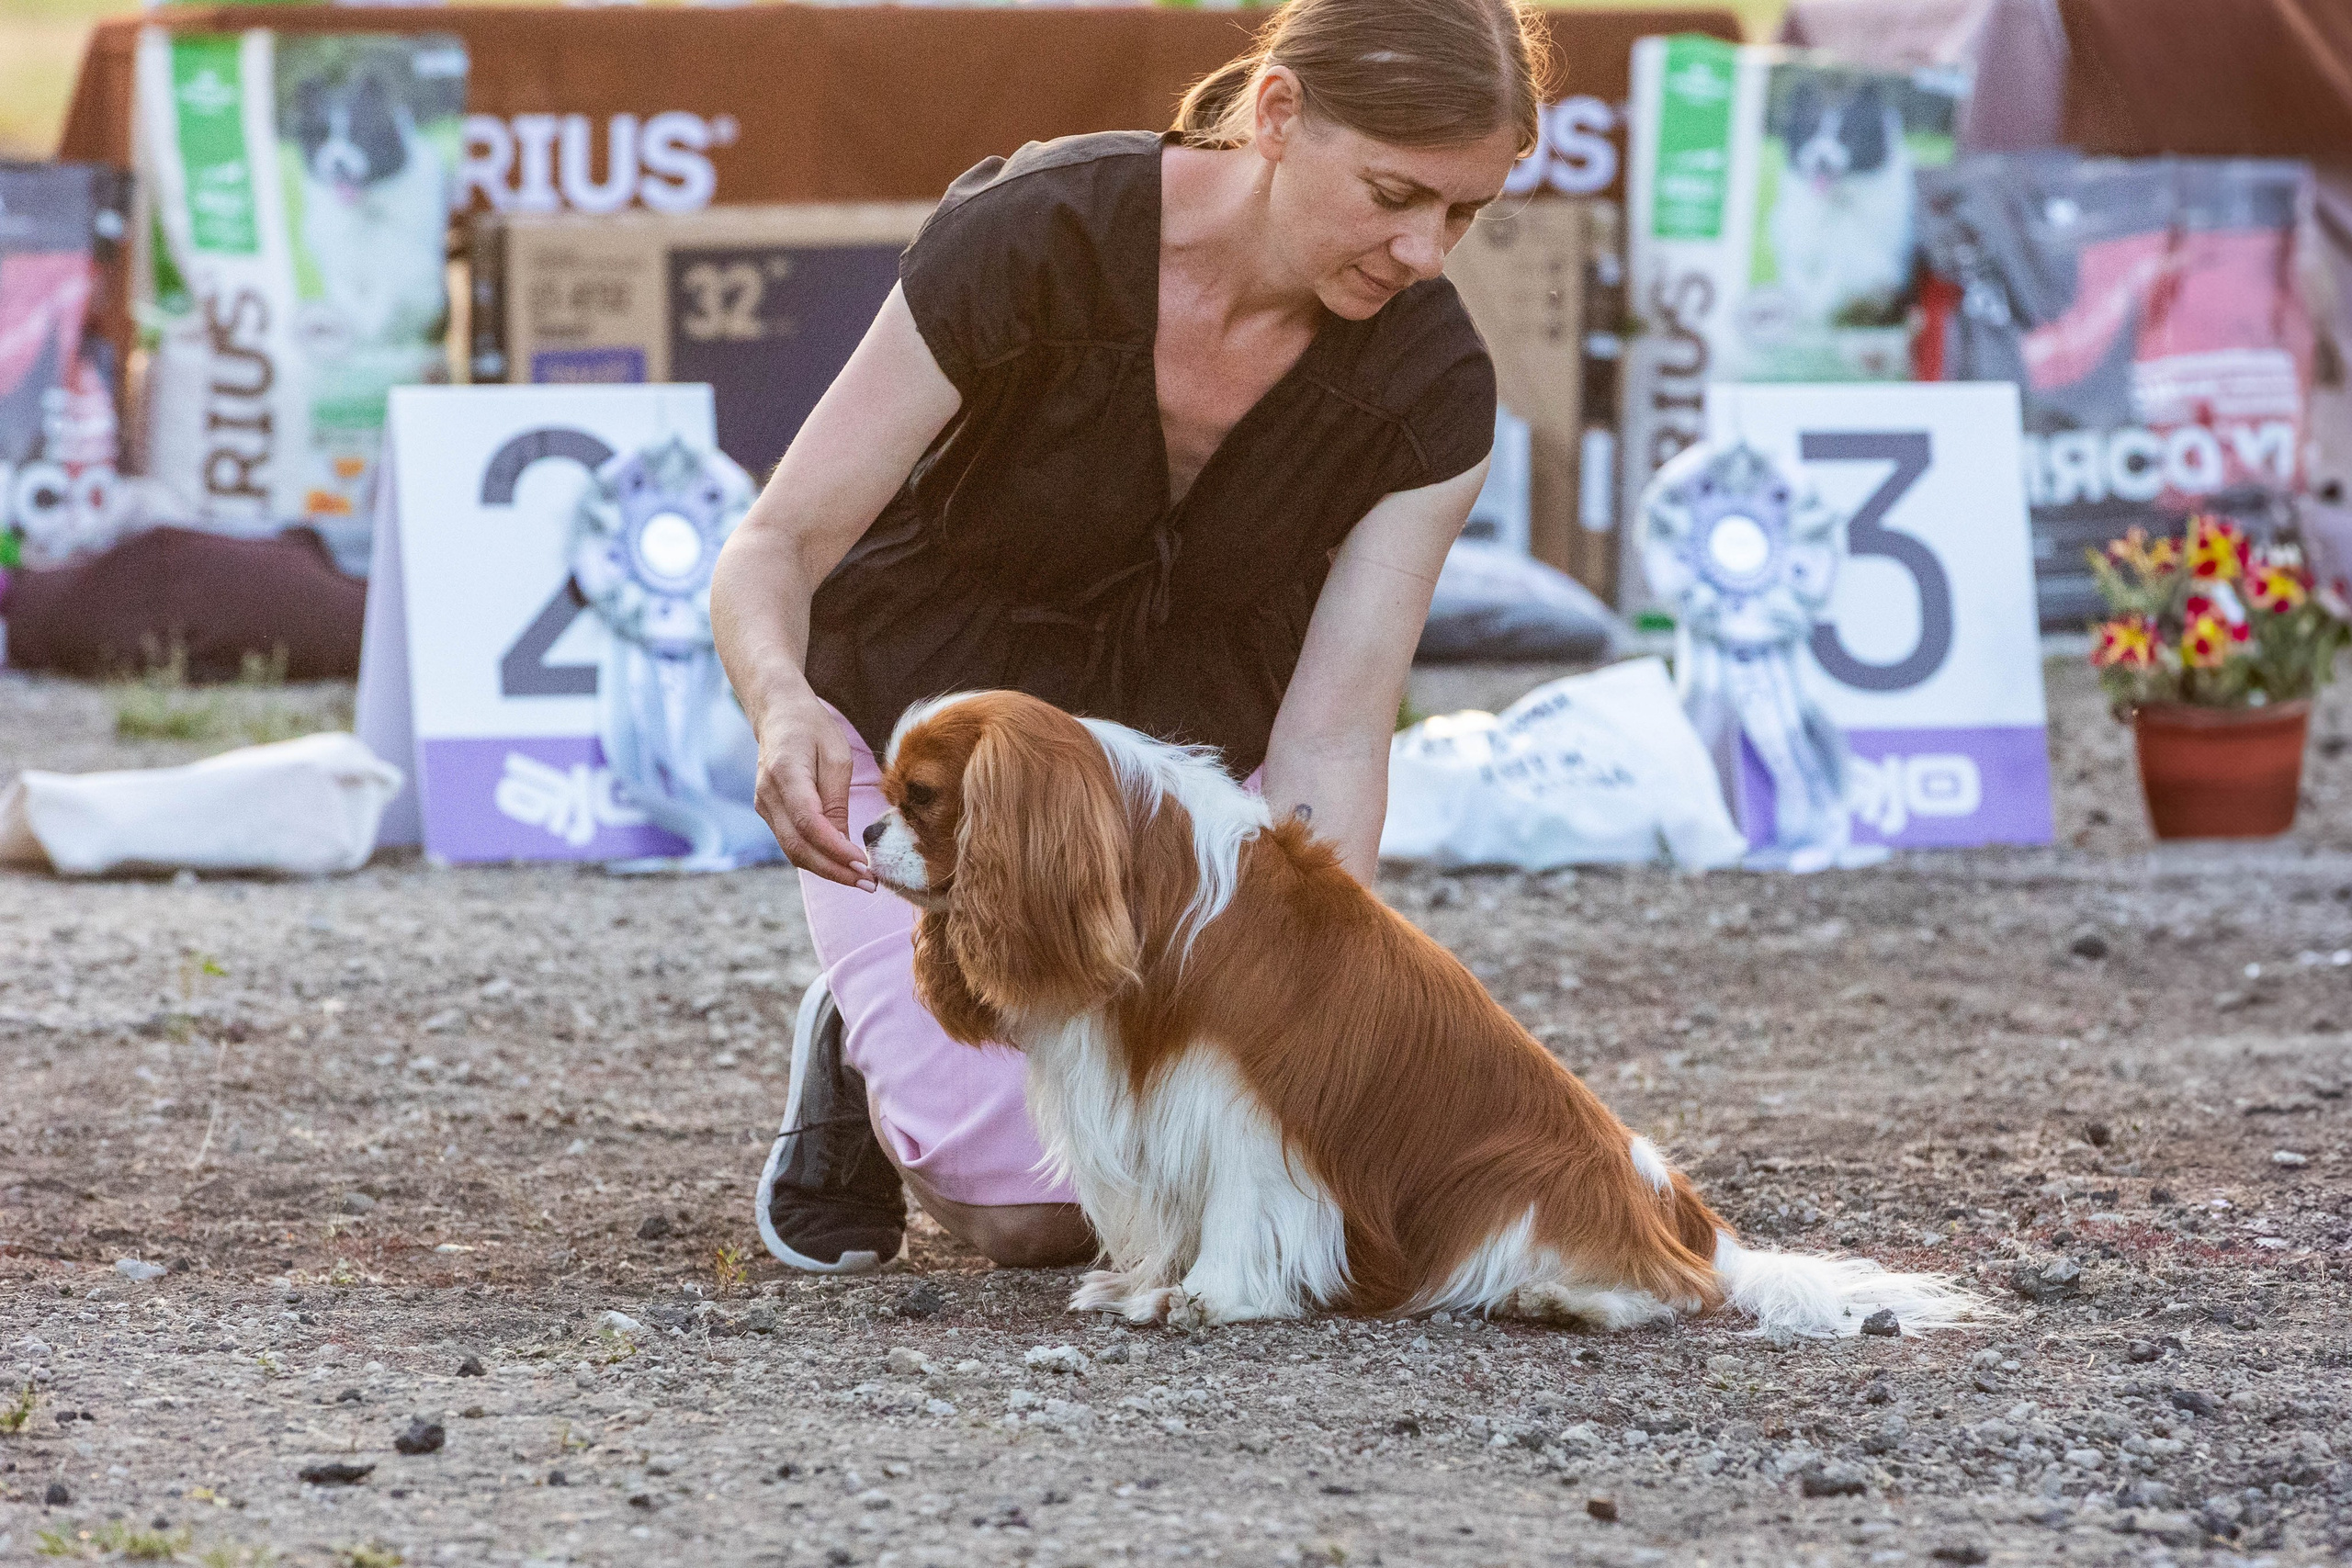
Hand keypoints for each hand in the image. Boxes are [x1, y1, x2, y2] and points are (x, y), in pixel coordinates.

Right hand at [752, 694, 871, 888]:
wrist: (779, 715)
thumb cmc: (813, 729)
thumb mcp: (837, 755)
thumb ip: (837, 799)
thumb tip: (843, 842)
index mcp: (785, 773)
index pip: (808, 823)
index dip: (835, 850)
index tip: (864, 865)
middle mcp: (768, 795)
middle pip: (798, 846)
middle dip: (834, 870)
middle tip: (869, 883)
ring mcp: (764, 806)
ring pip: (793, 851)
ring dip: (827, 869)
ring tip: (861, 879)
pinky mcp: (768, 813)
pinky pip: (792, 843)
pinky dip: (816, 857)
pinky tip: (842, 864)